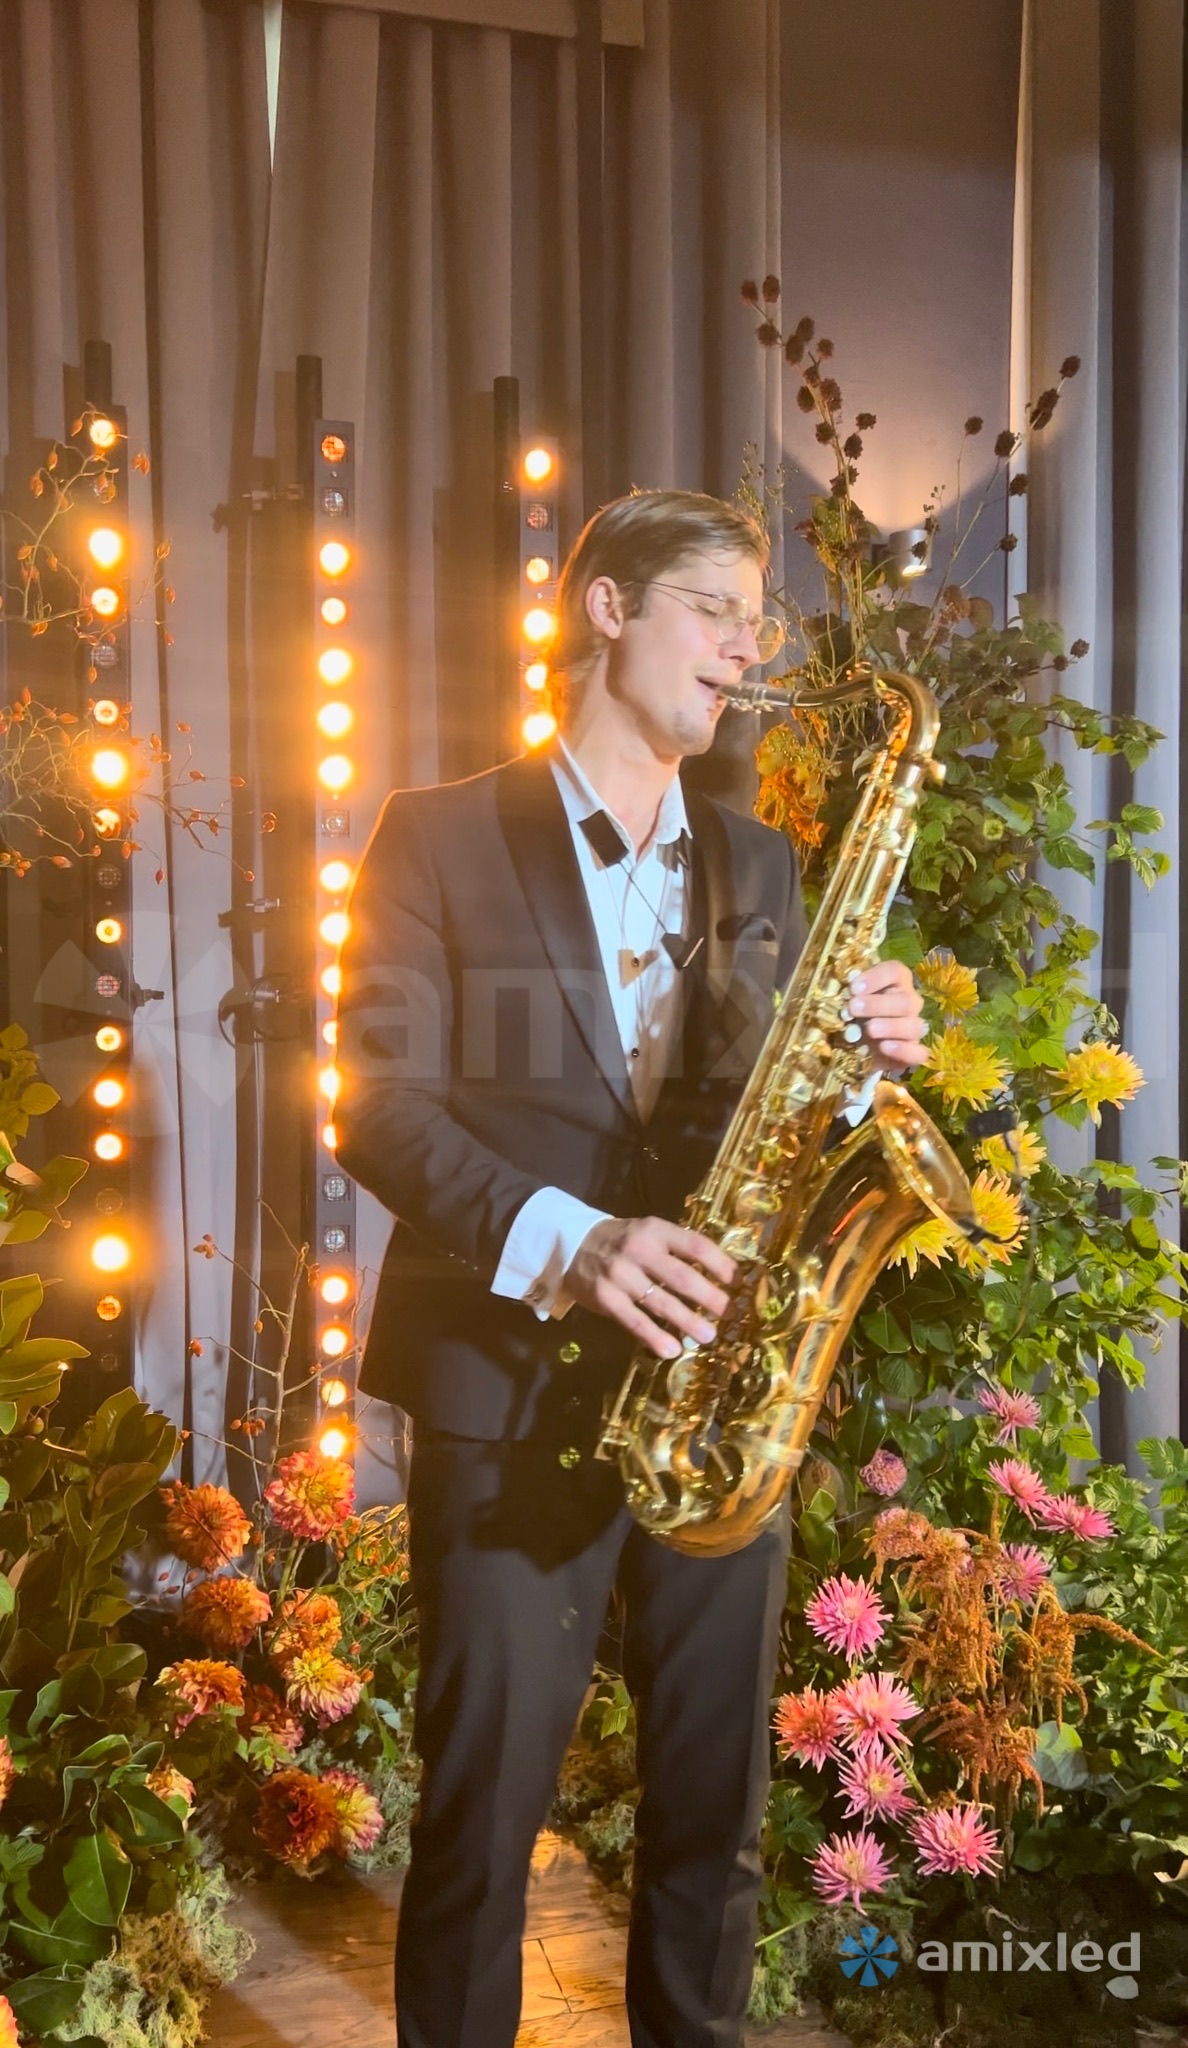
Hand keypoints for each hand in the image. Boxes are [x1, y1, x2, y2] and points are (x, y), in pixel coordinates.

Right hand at [563, 1216, 735, 1360]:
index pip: (696, 1246)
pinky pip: (635, 1321)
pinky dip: (655, 1337)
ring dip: (688, 1321)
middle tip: (730, 1314)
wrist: (572, 1244)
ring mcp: (621, 1275)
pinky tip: (672, 1350)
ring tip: (709, 1336)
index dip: (721, 1265)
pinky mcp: (606, 1298)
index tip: (739, 1282)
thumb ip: (676, 1251)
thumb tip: (718, 1278)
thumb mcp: (649, 1233)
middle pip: (683, 1277)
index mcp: (656, 1230)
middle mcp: (639, 1250)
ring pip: (661, 1302)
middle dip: (710, 1298)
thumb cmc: (622, 1242)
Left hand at [848, 961, 927, 1070]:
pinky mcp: (913, 1053)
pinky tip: (884, 1047)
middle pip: (905, 1001)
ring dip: (890, 1027)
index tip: (854, 988)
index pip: (895, 972)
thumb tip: (839, 991)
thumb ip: (848, 995)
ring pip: (913, 1026)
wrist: (860, 1049)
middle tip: (853, 1008)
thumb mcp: (850, 1003)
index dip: (876, 977)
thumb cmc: (856, 1016)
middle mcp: (909, 1003)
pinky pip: (919, 1053)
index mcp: (896, 983)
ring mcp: (914, 1029)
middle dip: (878, 1005)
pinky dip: (903, 1050)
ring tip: (869, 1030)